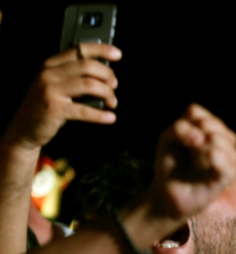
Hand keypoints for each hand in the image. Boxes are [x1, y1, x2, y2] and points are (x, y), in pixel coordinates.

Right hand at [4, 43, 120, 149]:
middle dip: (107, 75)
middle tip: (114, 86)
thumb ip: (73, 75)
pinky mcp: (54, 108)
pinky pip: (84, 110)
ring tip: (112, 102)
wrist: (24, 127)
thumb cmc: (45, 105)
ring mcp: (51, 90)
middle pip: (87, 66)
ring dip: (107, 93)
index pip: (79, 50)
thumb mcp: (55, 84)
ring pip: (89, 84)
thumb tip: (104, 74)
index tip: (117, 54)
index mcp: (51, 64)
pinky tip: (110, 117)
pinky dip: (100, 115)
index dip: (101, 50)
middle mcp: (49, 73)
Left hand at [145, 104, 235, 219]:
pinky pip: (231, 165)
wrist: (167, 194)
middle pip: (217, 126)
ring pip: (229, 141)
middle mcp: (218, 141)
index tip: (178, 135)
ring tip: (197, 157)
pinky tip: (211, 157)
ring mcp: (225, 158)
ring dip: (212, 143)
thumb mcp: (168, 139)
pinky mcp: (227, 177)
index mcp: (202, 129)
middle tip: (190, 146)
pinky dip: (221, 157)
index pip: (199, 114)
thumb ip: (180, 129)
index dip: (188, 121)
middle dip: (204, 130)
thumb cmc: (170, 165)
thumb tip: (201, 137)